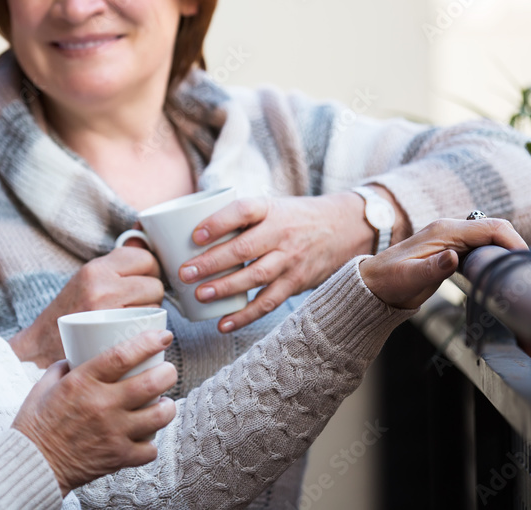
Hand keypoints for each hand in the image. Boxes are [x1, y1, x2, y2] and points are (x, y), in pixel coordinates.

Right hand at [9, 247, 163, 367]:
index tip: (143, 280)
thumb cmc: (68, 313)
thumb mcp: (88, 280)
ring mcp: (106, 310)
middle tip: (136, 304)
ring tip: (130, 318)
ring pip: (155, 306)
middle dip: (152, 294)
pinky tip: (131, 331)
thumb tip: (143, 237)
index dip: (150, 270)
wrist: (41, 347)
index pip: (145, 258)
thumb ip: (116, 264)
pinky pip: (147, 325)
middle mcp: (101, 285)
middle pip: (154, 283)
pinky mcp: (111, 333)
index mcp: (95, 269)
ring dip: (150, 312)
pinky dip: (146, 329)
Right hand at [12, 329, 177, 495]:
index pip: (123, 355)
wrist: (32, 464)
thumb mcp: (44, 384)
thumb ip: (64, 366)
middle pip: (152, 382)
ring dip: (167, 406)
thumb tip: (79, 353)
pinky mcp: (118, 457)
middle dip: (168, 372)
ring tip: (163, 403)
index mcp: (82, 382)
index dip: (149, 342)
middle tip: (168, 370)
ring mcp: (113, 433)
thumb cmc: (36, 423)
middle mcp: (102, 405)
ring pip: (160, 415)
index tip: (163, 336)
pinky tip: (146, 434)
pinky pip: (151, 448)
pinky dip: (152, 442)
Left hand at [178, 193, 373, 332]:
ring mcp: (290, 259)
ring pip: (255, 276)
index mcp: (269, 209)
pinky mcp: (296, 282)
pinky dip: (245, 315)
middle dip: (211, 262)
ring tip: (199, 295)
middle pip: (244, 248)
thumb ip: (240, 218)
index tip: (195, 235)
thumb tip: (187, 230)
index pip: (242, 211)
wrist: (346, 228)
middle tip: (184, 273)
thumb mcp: (272, 206)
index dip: (218, 222)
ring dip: (225, 288)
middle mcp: (281, 233)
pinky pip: (268, 302)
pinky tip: (224, 323)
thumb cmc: (294, 218)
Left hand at [359, 217, 526, 308]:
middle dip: (512, 245)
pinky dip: (492, 255)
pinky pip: (479, 246)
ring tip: (512, 274)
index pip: (490, 227)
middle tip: (522, 271)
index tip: (522, 261)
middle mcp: (449, 230)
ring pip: (488, 237)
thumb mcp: (408, 278)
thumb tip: (453, 258)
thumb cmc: (388, 281)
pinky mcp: (450, 249)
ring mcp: (450, 238)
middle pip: (494, 229)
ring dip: (503, 250)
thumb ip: (432, 269)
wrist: (374, 284)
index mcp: (444, 232)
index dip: (512, 240)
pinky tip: (494, 273)